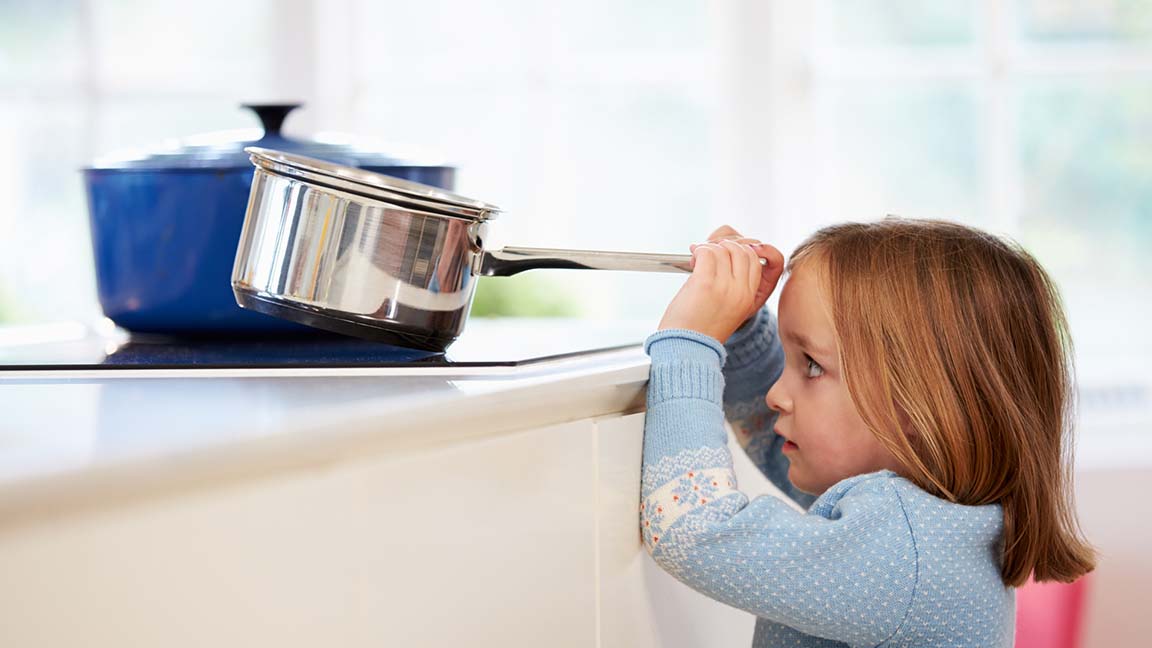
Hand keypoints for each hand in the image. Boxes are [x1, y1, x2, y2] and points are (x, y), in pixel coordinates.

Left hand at [658, 225, 784, 342]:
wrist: (686, 350)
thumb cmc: (700, 328)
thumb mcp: (729, 306)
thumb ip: (734, 280)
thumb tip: (727, 245)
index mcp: (752, 297)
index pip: (763, 258)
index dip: (747, 247)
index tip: (731, 248)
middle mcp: (743, 292)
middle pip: (745, 249)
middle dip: (726, 244)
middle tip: (709, 253)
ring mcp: (726, 287)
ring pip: (725, 248)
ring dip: (708, 247)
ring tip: (697, 258)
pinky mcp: (706, 284)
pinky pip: (707, 252)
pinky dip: (698, 250)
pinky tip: (692, 259)